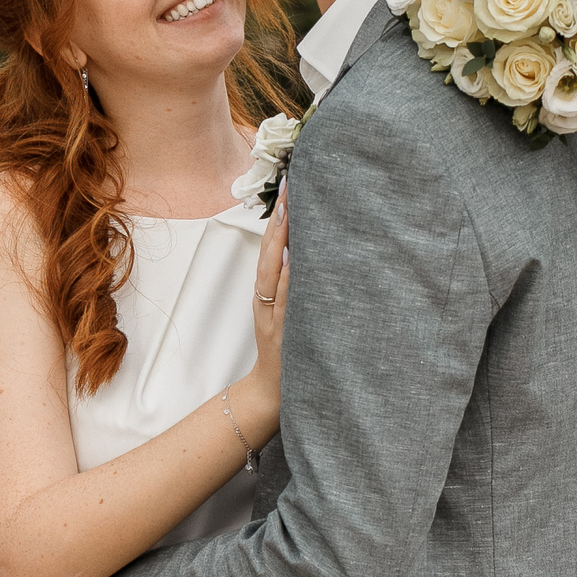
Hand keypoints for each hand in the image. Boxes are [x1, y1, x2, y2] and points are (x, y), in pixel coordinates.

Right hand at [248, 200, 290, 397]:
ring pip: (274, 271)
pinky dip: (287, 279)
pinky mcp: (283, 331)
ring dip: (280, 240)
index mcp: (269, 292)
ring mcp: (274, 314)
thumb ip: (295, 285)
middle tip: (289, 185)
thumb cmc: (288, 351)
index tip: (289, 186)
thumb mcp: (290, 313)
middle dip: (278, 218)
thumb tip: (308, 253)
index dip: (277, 217)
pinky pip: (285, 300)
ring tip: (289, 211)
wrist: (273, 391)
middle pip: (269, 252)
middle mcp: (267, 299)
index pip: (271, 247)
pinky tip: (293, 258)